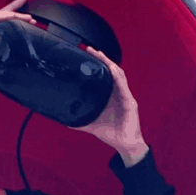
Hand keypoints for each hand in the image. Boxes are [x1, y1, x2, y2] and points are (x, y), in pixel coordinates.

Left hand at [77, 47, 149, 165]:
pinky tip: (112, 71)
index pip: (105, 75)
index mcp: (111, 95)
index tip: (87, 54)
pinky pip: (124, 88)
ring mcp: (126, 97)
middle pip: (112, 71)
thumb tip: (65, 120)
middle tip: (90, 49)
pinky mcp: (131, 103)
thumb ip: (80, 121)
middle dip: (103, 59)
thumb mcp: (92, 125)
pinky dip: (118, 79)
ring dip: (110, 64)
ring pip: (119, 75)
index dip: (98, 63)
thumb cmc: (112, 133)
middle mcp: (120, 93)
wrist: (126, 145)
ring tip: (100, 55)